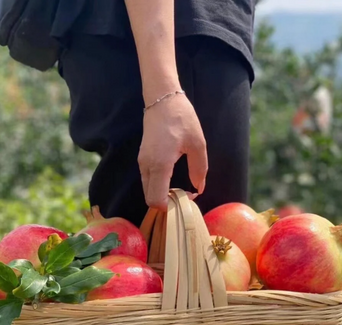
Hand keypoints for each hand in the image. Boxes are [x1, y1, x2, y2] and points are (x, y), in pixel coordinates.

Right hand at [138, 93, 207, 209]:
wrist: (162, 100)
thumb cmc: (181, 119)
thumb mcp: (197, 144)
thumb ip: (199, 169)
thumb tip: (199, 188)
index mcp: (160, 164)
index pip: (156, 200)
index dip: (170, 207)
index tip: (186, 198)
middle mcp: (146, 166)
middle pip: (150, 199)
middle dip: (166, 203)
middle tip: (184, 195)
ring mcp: (141, 163)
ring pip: (148, 191)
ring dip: (162, 194)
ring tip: (180, 188)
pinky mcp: (142, 159)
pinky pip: (148, 181)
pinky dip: (158, 186)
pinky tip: (171, 179)